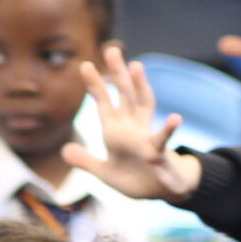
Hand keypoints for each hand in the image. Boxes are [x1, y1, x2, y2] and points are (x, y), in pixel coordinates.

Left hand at [62, 49, 202, 202]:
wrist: (160, 193)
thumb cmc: (135, 179)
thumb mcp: (104, 172)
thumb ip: (85, 161)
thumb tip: (64, 151)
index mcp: (116, 131)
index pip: (104, 103)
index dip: (95, 85)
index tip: (84, 64)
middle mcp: (132, 127)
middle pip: (124, 94)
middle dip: (118, 73)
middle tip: (111, 49)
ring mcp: (146, 137)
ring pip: (143, 105)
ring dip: (140, 86)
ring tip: (137, 66)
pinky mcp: (158, 153)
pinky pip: (163, 139)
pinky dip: (169, 130)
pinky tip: (176, 119)